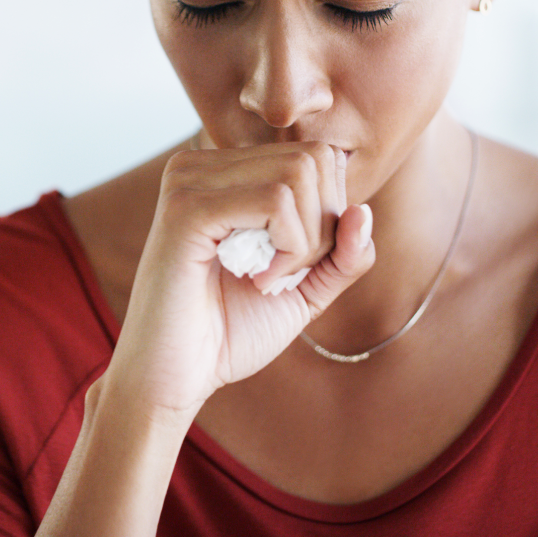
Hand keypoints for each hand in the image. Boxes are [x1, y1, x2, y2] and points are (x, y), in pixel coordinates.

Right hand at [103, 142, 375, 419]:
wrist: (172, 380)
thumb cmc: (229, 334)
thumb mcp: (305, 289)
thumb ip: (343, 254)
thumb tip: (364, 212)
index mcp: (223, 171)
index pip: (315, 156)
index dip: (330, 213)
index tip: (298, 264)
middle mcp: (201, 164)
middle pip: (312, 158)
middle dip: (323, 225)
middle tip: (287, 275)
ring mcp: (189, 180)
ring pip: (298, 174)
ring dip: (306, 240)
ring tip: (271, 280)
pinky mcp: (186, 208)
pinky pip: (275, 201)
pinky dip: (289, 248)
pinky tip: (260, 281)